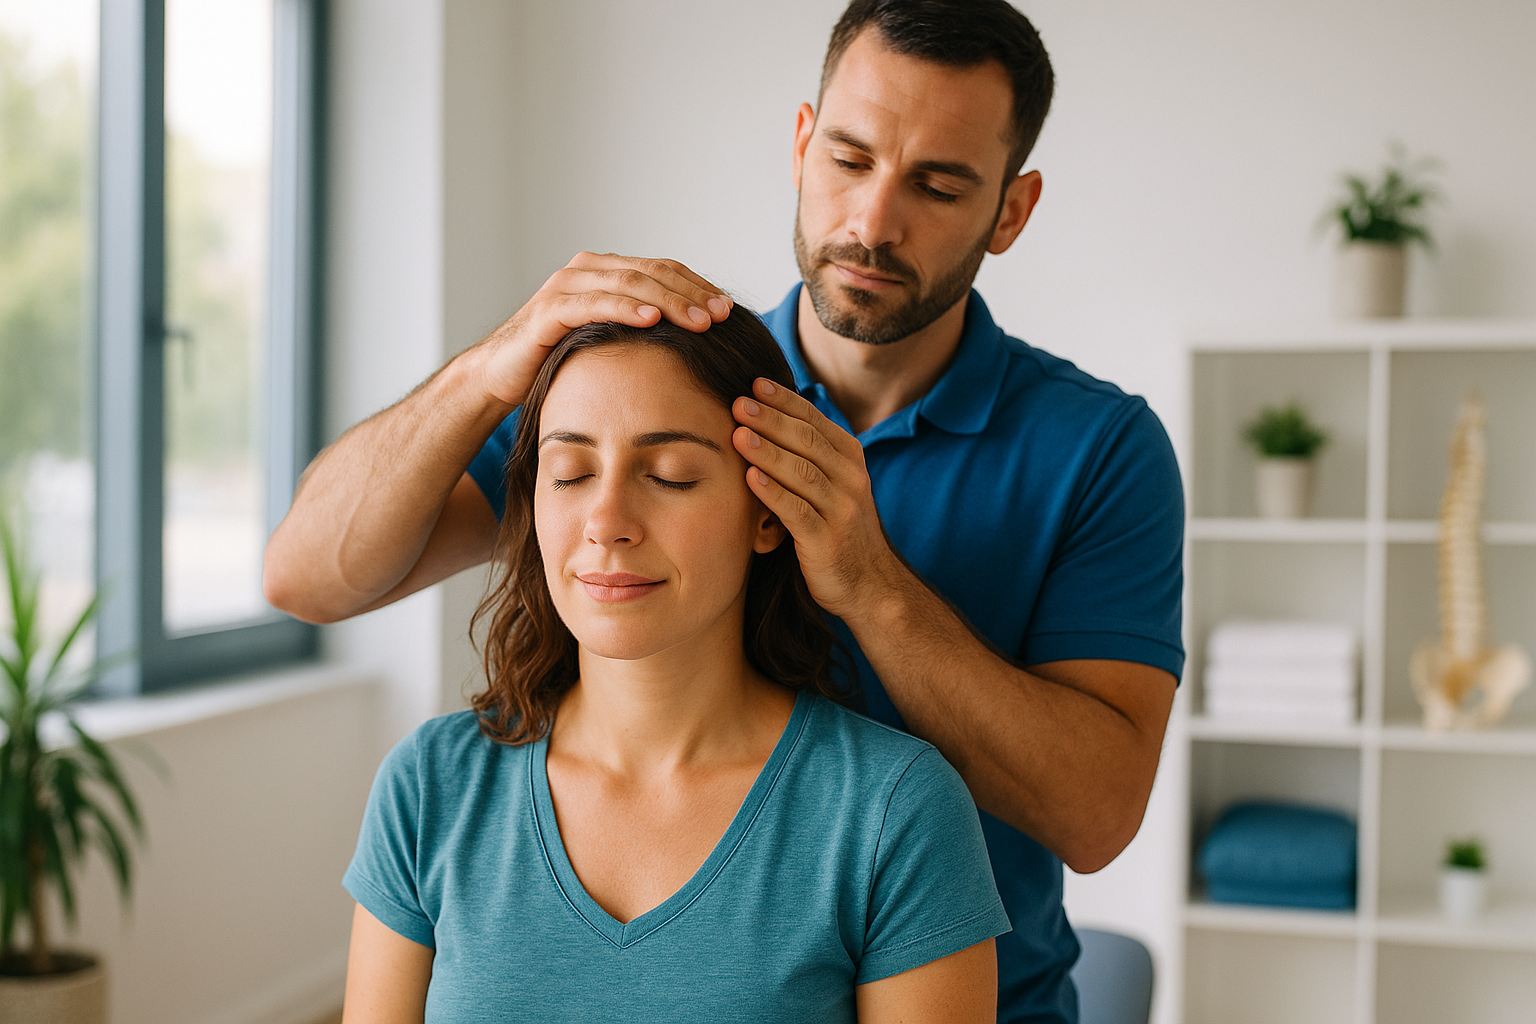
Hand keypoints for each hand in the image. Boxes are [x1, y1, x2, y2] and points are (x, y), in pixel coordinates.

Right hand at [471, 252, 731, 408]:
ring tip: (700, 320)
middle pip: (653, 272)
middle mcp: (587, 270)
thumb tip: (694, 339)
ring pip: (629, 283)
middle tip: (722, 314)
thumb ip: (640, 329)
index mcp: (606, 272)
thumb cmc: (559, 360)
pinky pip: (595, 304)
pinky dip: (626, 309)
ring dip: (669, 301)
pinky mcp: (549, 310)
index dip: (698, 286)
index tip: (728, 309)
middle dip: (692, 293)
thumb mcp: (609, 340)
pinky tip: (653, 320)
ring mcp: (567, 286)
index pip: (663, 270)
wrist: (500, 376)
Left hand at [731, 378, 905, 619]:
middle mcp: (851, 480)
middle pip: (808, 441)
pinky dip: (773, 492)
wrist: (870, 584)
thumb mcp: (833, 486)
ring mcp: (841, 511)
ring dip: (769, 451)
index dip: (785, 401)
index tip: (755, 384)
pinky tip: (750, 477)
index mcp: (850, 460)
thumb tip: (767, 416)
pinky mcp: (827, 541)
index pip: (815, 421)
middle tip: (739, 402)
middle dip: (772, 420)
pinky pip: (797, 511)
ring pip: (802, 472)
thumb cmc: (838, 529)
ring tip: (739, 434)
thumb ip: (810, 455)